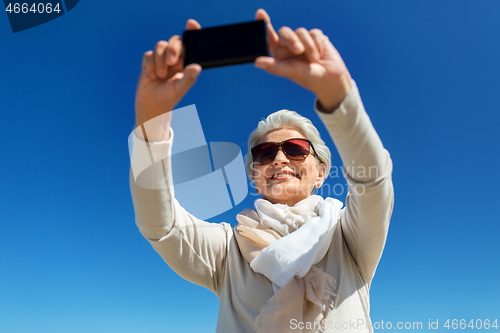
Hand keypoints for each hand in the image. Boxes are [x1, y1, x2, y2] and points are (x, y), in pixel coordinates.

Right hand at [134, 19, 201, 136]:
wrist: (152, 105)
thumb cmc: (169, 98)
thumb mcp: (180, 89)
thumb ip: (188, 78)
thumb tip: (197, 67)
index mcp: (186, 62)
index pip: (190, 44)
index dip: (192, 31)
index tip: (191, 24)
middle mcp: (175, 58)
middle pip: (175, 41)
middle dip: (172, 49)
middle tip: (171, 63)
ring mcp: (161, 59)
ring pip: (160, 45)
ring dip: (159, 60)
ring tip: (160, 76)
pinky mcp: (149, 61)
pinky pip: (148, 55)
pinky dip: (149, 65)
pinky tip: (152, 76)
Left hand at [254, 9, 351, 111]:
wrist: (330, 79)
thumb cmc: (307, 78)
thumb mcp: (289, 72)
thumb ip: (273, 66)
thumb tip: (257, 62)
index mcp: (279, 53)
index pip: (268, 36)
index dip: (264, 24)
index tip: (260, 13)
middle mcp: (288, 45)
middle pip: (284, 32)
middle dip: (291, 40)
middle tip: (298, 51)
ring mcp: (302, 40)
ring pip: (300, 32)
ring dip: (308, 47)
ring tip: (313, 61)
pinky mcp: (315, 37)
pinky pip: (314, 33)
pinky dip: (317, 45)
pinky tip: (320, 54)